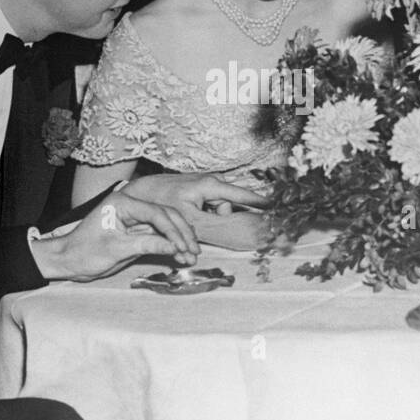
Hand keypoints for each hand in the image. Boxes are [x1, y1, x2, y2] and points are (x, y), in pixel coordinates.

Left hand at [32, 192, 200, 281]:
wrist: (68, 260)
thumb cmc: (84, 252)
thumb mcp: (116, 249)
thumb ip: (146, 245)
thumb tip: (175, 247)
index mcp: (123, 203)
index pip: (156, 213)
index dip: (173, 230)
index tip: (184, 246)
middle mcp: (131, 206)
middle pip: (165, 215)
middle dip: (182, 234)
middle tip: (194, 251)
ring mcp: (135, 218)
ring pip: (166, 225)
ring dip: (179, 240)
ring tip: (192, 256)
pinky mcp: (137, 230)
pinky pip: (159, 235)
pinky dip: (171, 245)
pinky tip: (181, 254)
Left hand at [124, 173, 268, 215]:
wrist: (143, 190)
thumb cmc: (163, 202)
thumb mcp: (188, 219)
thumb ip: (213, 227)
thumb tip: (233, 237)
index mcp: (211, 185)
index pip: (241, 194)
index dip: (259, 201)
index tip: (276, 204)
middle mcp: (212, 181)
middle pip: (229, 206)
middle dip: (220, 220)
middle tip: (201, 227)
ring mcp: (206, 184)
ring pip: (220, 208)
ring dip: (210, 219)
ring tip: (191, 222)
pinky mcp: (201, 189)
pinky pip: (212, 205)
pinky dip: (205, 214)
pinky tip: (191, 218)